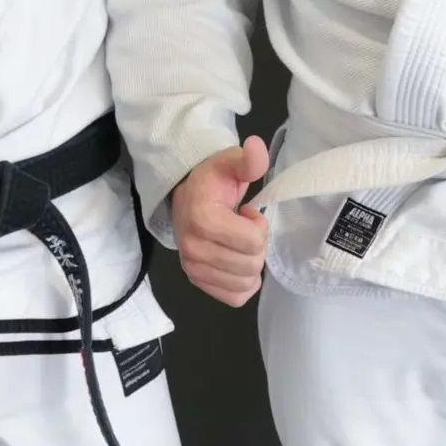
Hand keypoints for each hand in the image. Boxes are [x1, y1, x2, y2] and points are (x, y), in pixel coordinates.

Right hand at [171, 134, 270, 305]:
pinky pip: (234, 298)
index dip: (259, 225)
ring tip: (239, 243)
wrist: (186, 198)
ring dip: (251, 264)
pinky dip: (244, 284)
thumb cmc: (212, 181)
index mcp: (203, 220)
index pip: (253, 241)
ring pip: (245, 283)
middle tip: (245, 228)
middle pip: (251, 264)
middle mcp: (194, 250)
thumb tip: (256, 148)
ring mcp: (193, 269)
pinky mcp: (197, 282)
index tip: (247, 212)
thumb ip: (247, 159)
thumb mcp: (229, 163)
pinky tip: (238, 263)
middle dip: (257, 245)